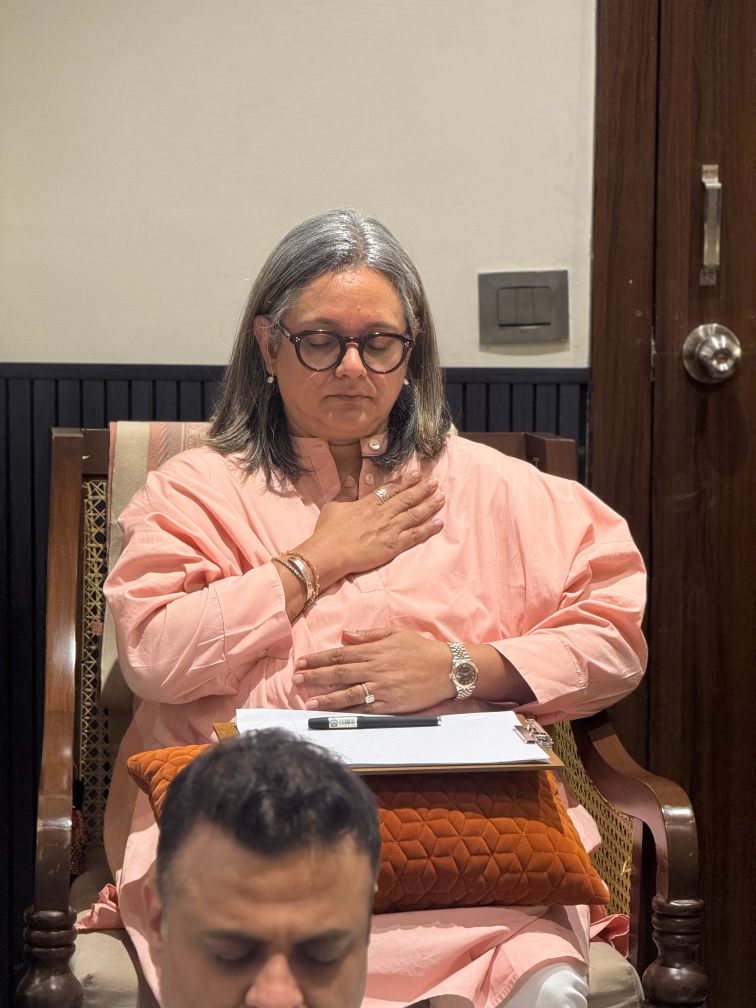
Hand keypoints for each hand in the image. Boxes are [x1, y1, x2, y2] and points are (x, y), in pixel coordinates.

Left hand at [293, 626, 452, 712]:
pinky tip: (334, 713)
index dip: (319, 658)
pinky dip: (348, 712)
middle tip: (296, 679)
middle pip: (339, 672)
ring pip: (349, 693)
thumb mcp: (396, 633)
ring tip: (308, 701)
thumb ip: (369, 635)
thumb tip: (345, 634)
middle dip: (316, 676)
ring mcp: (383, 688)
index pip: (340, 653)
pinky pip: (365, 709)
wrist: (447, 669)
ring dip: (327, 697)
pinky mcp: (391, 705)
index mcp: (375, 650)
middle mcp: (376, 669)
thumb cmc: (421, 649)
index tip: (302, 661)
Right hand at [299, 471, 444, 588]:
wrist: (330, 553)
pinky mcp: (393, 546)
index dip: (406, 481)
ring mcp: (390, 529)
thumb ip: (345, 493)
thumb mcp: (334, 506)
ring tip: (441, 498)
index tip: (417, 474)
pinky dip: (428, 529)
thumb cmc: (328, 531)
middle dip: (423, 489)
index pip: (391, 489)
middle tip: (435, 482)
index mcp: (368, 503)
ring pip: (414, 514)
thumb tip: (349, 479)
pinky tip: (439, 523)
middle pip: (407, 499)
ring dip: (430, 505)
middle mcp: (383, 513)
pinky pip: (415, 536)